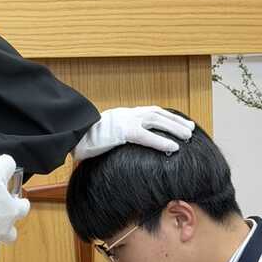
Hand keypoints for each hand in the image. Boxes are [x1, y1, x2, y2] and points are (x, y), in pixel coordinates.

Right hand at [73, 107, 194, 160]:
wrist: (71, 134)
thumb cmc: (84, 139)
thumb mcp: (106, 136)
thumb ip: (117, 138)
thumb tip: (121, 149)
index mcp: (124, 114)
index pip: (151, 112)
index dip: (167, 117)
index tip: (180, 122)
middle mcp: (127, 114)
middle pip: (158, 114)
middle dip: (176, 121)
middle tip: (191, 129)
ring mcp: (125, 121)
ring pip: (157, 121)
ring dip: (174, 128)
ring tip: (188, 136)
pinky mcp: (122, 132)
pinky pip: (147, 136)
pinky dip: (162, 141)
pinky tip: (174, 148)